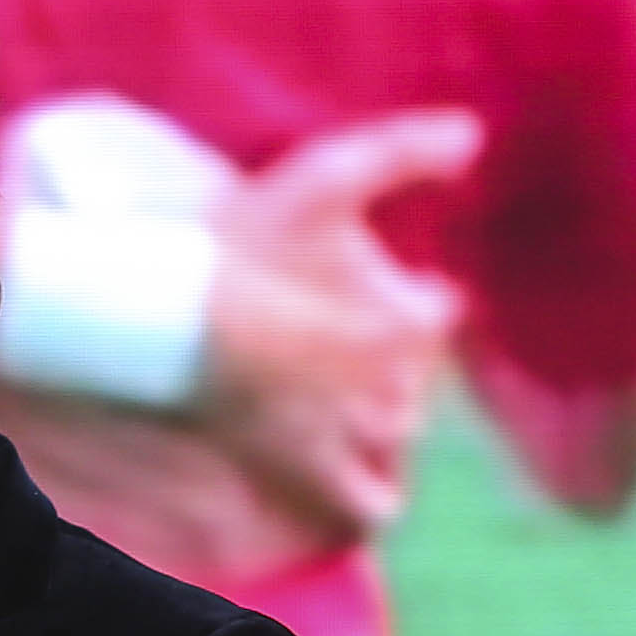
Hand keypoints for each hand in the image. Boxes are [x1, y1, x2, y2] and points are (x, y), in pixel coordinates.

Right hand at [187, 107, 482, 548]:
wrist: (162, 318)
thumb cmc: (241, 245)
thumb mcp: (321, 177)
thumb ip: (403, 151)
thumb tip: (472, 131)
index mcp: (404, 316)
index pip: (440, 312)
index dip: (423, 298)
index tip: (404, 286)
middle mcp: (389, 379)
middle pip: (419, 376)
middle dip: (398, 360)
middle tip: (356, 339)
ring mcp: (350, 429)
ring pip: (399, 433)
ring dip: (386, 418)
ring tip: (352, 396)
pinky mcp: (308, 468)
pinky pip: (369, 504)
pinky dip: (375, 495)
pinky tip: (363, 478)